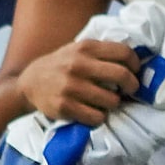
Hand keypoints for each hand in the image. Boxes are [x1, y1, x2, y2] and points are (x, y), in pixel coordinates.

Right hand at [21, 38, 145, 127]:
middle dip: (132, 86)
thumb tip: (134, 62)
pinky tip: (93, 112)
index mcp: (85, 47)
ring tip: (107, 102)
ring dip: (114, 104)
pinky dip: (99, 117)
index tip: (136, 72)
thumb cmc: (61, 66)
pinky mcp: (65, 106)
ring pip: (112, 101)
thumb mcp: (78, 50)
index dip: (136, 64)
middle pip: (122, 75)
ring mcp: (71, 87)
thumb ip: (101, 53)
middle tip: (130, 90)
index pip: (123, 52)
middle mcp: (78, 65)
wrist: (29, 82)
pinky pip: (96, 117)